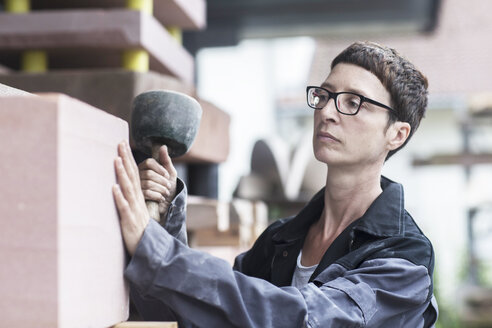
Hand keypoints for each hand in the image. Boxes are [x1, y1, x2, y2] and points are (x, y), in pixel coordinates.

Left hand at [113, 141, 149, 255]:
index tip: (123, 143)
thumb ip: (131, 197)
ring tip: (116, 160)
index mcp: (138, 196)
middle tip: (121, 143)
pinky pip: (124, 207)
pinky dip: (119, 197)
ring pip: (128, 188)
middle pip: (132, 176)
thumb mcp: (136, 210)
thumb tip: (122, 185)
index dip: (129, 158)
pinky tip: (114, 188)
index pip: (135, 173)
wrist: (148, 248)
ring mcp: (134, 209)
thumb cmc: (138, 229)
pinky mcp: (129, 220)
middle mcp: (137, 200)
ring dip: (122, 174)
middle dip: (126, 159)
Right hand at [138, 145, 177, 216]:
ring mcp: (137, 186)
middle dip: (162, 181)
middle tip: (168, 186)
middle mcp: (138, 175)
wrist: (167, 204)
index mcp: (144, 167)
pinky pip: (147, 193)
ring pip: (149, 184)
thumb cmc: (168, 186)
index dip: (160, 168)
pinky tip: (161, 198)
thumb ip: (166, 160)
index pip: (149, 162)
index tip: (167, 175)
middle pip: (149, 174)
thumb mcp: (170, 172)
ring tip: (166, 192)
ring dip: (161, 189)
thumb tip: (163, 146)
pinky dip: (158, 196)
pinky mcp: (138, 197)